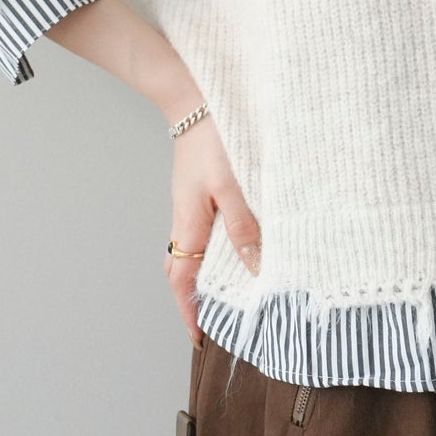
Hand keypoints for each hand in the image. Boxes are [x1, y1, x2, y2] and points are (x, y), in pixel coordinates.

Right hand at [161, 113, 261, 346]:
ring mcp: (190, 206)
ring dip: (205, 276)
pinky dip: (214, 251)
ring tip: (230, 296)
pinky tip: (236, 251)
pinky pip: (202, 233)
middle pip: (182, 271)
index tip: (200, 337)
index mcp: (188, 223)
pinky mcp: (199, 193)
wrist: (194, 97)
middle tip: (217, 322)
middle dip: (195, 300)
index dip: (190, 311)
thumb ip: (244, 227)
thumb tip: (254, 268)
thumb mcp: (234, 184)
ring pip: (193, 252)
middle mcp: (184, 219)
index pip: (183, 280)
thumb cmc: (214, 136)